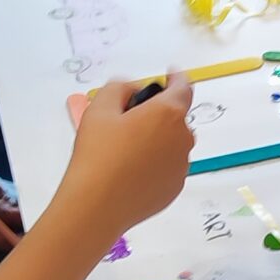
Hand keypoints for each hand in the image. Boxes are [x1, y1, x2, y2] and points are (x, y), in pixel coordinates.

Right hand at [65, 71, 197, 232]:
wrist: (97, 206)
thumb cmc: (97, 155)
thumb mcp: (99, 108)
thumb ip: (118, 87)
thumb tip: (132, 89)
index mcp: (168, 114)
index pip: (183, 87)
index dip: (176, 77)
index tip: (171, 73)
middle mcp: (183, 139)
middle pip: (175, 117)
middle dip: (157, 114)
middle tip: (127, 122)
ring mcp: (181, 166)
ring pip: (172, 143)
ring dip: (156, 139)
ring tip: (125, 151)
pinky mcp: (175, 188)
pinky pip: (168, 167)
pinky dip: (155, 163)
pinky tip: (130, 172)